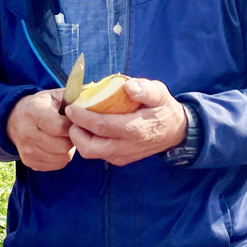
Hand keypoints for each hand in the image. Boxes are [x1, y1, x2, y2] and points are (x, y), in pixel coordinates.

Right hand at [7, 89, 74, 170]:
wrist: (16, 119)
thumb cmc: (42, 106)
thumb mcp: (55, 95)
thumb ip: (75, 96)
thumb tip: (96, 95)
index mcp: (34, 112)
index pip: (60, 127)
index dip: (73, 126)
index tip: (76, 121)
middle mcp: (27, 133)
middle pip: (62, 145)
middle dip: (72, 138)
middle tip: (72, 131)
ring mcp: (27, 150)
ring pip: (62, 157)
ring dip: (68, 149)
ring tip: (64, 138)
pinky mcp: (30, 162)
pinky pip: (57, 164)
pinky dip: (61, 157)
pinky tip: (57, 146)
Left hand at [65, 78, 186, 166]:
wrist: (176, 133)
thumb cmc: (163, 109)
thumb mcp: (160, 93)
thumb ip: (145, 90)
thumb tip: (128, 87)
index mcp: (135, 130)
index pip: (101, 126)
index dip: (82, 117)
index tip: (70, 106)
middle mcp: (126, 147)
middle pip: (90, 148)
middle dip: (75, 132)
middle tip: (72, 116)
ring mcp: (122, 156)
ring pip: (91, 153)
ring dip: (80, 138)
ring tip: (78, 121)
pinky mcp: (120, 159)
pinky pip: (98, 153)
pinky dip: (89, 142)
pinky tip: (89, 127)